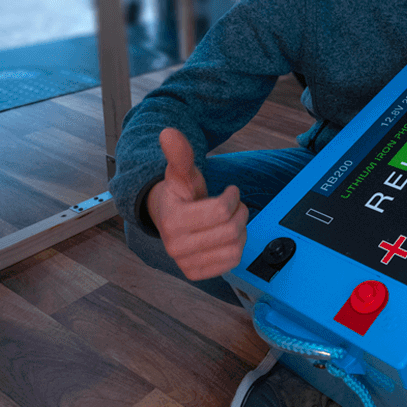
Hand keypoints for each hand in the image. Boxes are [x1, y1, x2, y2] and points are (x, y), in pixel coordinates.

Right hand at [147, 128, 246, 280]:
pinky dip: (236, 247)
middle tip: (233, 206)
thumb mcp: (182, 174)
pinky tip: (225, 238)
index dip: (232, 197)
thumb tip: (169, 132)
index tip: (230, 191)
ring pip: (235, 247)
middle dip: (239, 213)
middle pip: (231, 230)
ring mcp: (184, 262)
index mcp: (172, 220)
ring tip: (229, 221)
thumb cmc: (180, 196)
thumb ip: (180, 155)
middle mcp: (175, 246)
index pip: (221, 210)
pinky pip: (232, 262)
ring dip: (240, 230)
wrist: (167, 219)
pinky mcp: (195, 273)